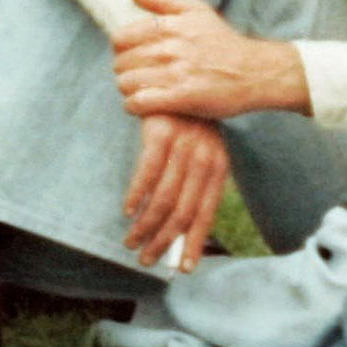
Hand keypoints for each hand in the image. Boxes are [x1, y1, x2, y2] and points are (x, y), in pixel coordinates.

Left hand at [111, 0, 307, 119]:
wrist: (255, 72)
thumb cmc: (223, 41)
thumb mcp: (196, 10)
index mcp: (170, 25)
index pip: (120, 39)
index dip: (121, 50)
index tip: (132, 56)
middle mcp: (170, 47)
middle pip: (121, 63)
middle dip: (124, 71)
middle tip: (137, 76)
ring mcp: (175, 73)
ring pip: (126, 83)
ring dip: (127, 90)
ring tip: (139, 90)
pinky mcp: (181, 97)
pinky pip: (139, 102)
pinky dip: (134, 105)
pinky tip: (142, 104)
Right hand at [122, 112, 227, 271]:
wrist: (178, 76)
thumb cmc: (187, 120)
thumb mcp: (201, 151)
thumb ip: (195, 185)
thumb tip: (182, 229)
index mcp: (218, 167)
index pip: (206, 213)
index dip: (196, 243)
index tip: (184, 269)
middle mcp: (204, 159)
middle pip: (183, 212)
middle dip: (164, 242)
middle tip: (146, 259)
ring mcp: (183, 146)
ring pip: (164, 199)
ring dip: (146, 226)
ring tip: (132, 241)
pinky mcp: (160, 133)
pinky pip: (148, 172)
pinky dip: (137, 195)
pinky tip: (128, 210)